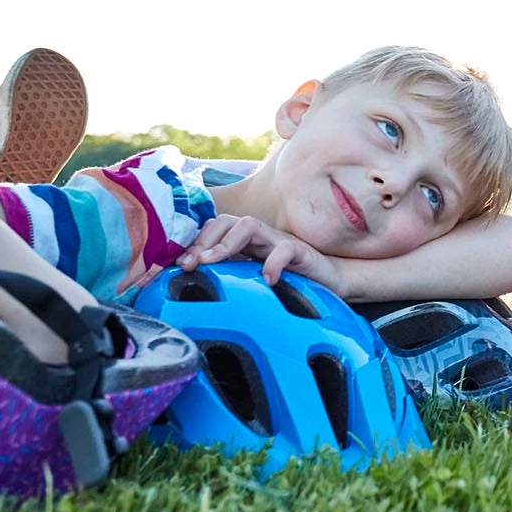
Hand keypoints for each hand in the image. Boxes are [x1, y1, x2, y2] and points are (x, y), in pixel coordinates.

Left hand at [175, 214, 343, 292]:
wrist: (329, 281)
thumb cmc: (289, 281)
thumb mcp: (253, 279)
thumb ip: (231, 277)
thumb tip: (195, 289)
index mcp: (244, 242)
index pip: (213, 229)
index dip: (194, 244)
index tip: (181, 266)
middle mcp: (259, 236)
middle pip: (226, 221)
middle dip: (205, 241)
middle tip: (194, 264)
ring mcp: (278, 241)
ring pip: (249, 225)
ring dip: (227, 244)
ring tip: (214, 263)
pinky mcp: (300, 251)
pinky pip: (284, 250)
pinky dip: (272, 264)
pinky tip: (266, 281)